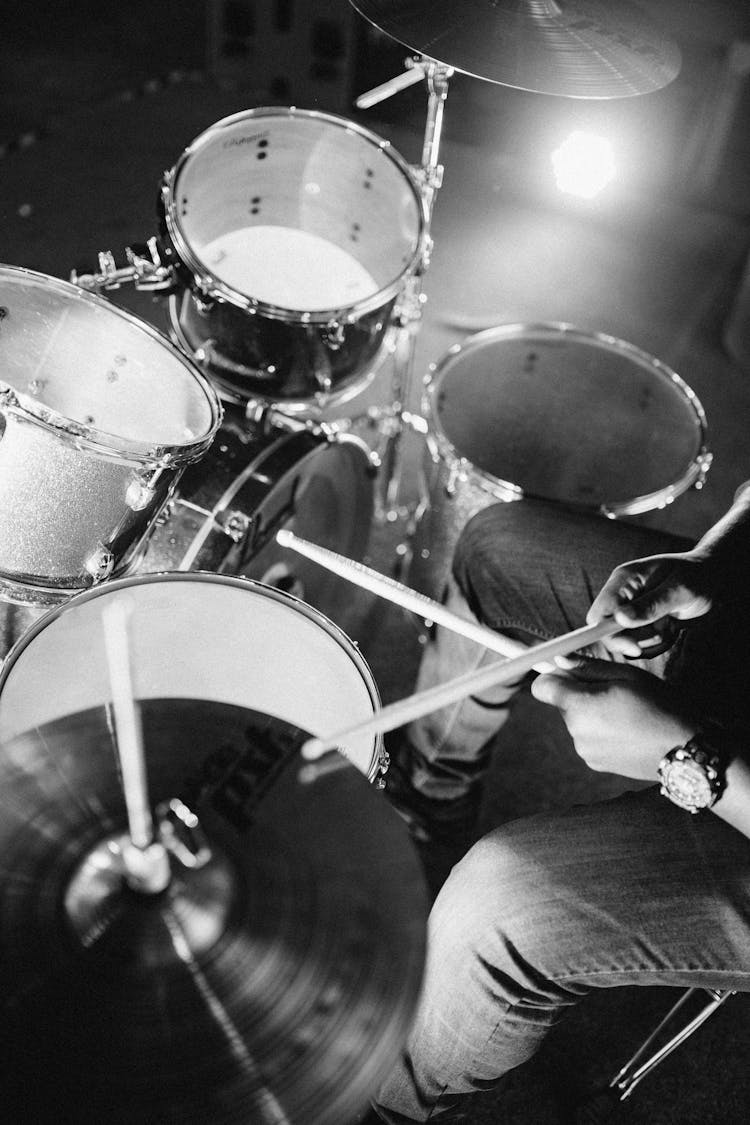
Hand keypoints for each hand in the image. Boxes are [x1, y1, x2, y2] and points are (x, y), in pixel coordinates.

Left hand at [531, 658, 695, 778]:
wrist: (684, 751)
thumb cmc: (659, 706)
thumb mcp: (626, 676)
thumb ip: (587, 667)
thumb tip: (560, 660)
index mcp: (580, 706)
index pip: (542, 687)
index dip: (554, 676)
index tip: (571, 672)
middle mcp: (576, 731)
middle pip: (562, 704)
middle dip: (580, 694)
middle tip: (614, 692)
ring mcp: (585, 751)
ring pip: (577, 721)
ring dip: (592, 714)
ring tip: (626, 714)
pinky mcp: (596, 763)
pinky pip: (589, 739)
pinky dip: (601, 732)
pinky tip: (628, 731)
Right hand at [586, 553, 713, 657]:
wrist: (713, 577)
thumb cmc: (698, 577)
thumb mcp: (679, 590)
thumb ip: (651, 605)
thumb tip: (619, 619)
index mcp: (624, 580)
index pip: (599, 613)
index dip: (609, 634)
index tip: (634, 647)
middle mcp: (622, 594)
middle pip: (607, 630)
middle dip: (632, 639)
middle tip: (662, 633)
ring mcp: (631, 607)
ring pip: (625, 638)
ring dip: (649, 638)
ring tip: (670, 624)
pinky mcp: (641, 619)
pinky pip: (639, 640)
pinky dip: (655, 640)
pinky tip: (671, 626)